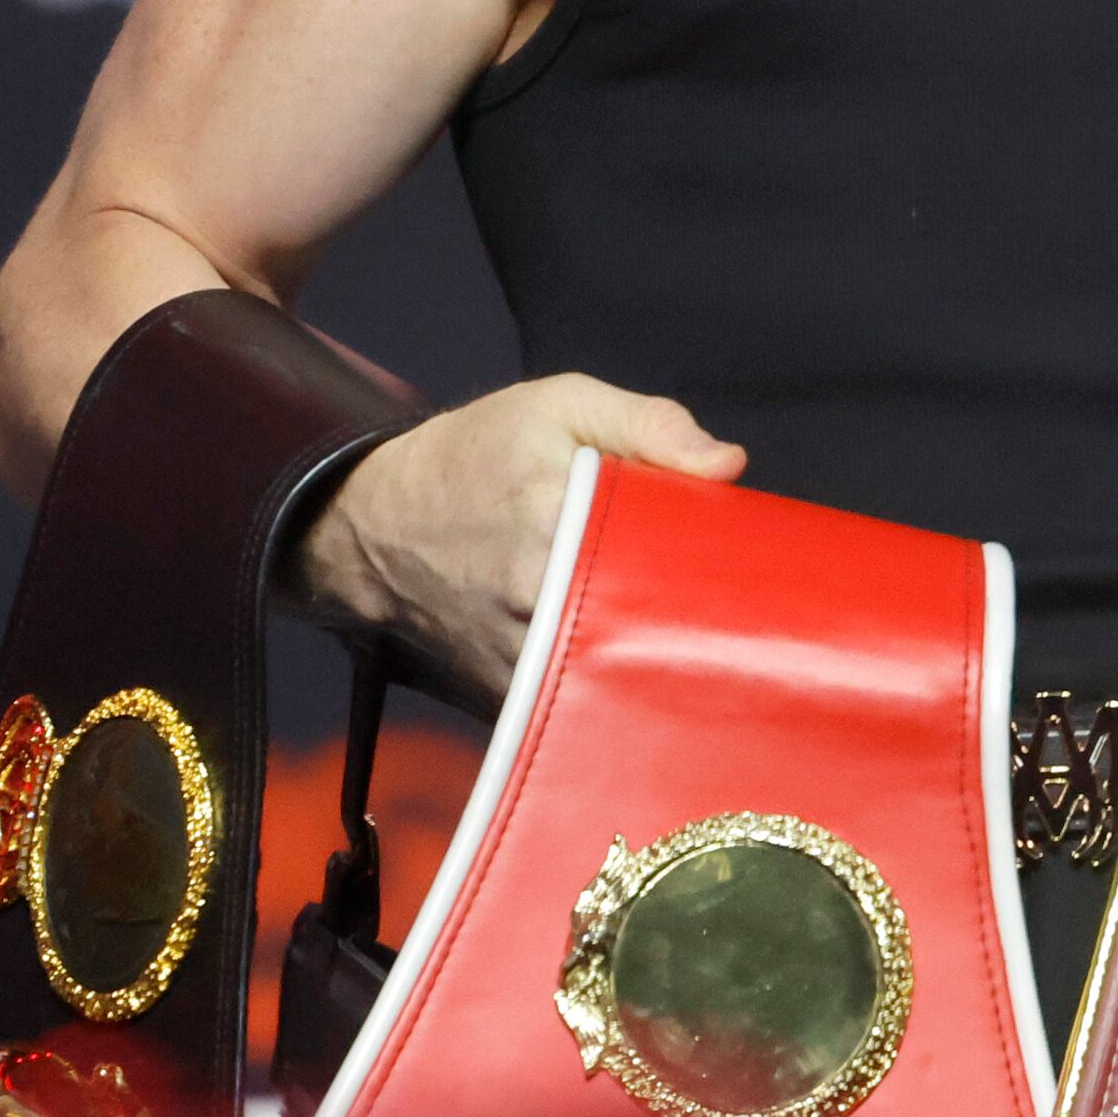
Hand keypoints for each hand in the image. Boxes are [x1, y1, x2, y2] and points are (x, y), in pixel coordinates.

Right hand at [296, 372, 743, 696]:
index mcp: (557, 518)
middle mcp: (536, 601)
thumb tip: (728, 464)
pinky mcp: (506, 700)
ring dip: (656, 666)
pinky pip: (577, 710)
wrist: (373, 525)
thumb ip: (648, 424)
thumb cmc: (474, 456)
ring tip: (691, 649)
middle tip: (732, 613)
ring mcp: (519, 659)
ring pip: (618, 680)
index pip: (667, 559)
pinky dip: (610, 695)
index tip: (744, 567)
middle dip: (693, 623)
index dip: (715, 567)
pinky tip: (636, 674)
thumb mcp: (558, 406)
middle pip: (652, 629)